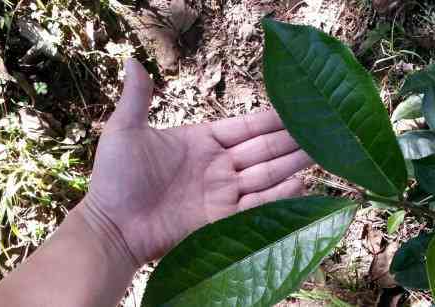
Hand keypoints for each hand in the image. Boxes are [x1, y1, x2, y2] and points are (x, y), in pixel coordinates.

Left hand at [82, 59, 311, 264]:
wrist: (111, 226)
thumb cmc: (115, 177)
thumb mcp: (124, 131)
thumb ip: (136, 98)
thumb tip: (130, 60)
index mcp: (202, 142)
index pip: (245, 127)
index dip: (271, 119)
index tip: (297, 107)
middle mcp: (219, 167)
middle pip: (263, 151)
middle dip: (291, 141)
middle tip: (323, 130)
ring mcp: (222, 194)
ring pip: (266, 176)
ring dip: (291, 166)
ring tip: (319, 154)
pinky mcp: (223, 221)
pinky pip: (256, 206)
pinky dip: (278, 197)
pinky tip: (300, 185)